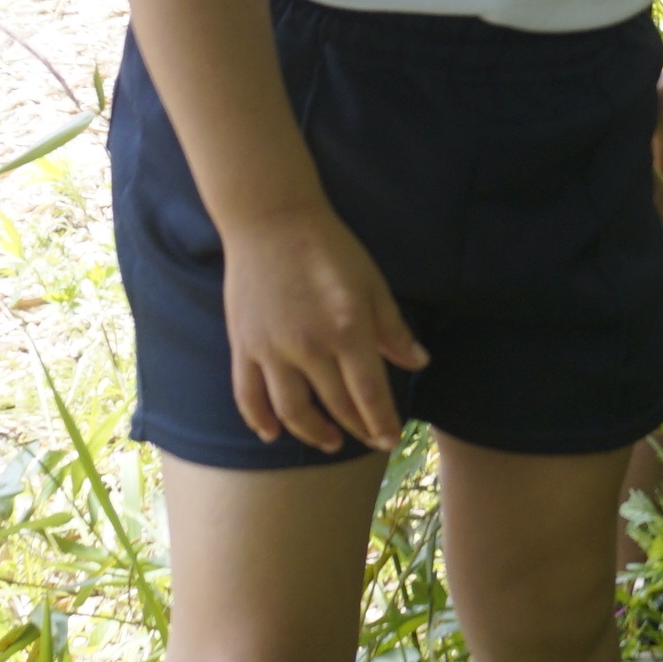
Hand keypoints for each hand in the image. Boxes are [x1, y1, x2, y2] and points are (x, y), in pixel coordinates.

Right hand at [220, 202, 428, 451]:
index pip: (369, 393)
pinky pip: (247, 395)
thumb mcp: (372, 283)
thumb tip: (419, 363)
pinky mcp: (243, 345)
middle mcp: (308, 347)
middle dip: (358, 429)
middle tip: (371, 440)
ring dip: (313, 433)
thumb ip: (393, 329)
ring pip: (292, 411)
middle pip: (336, 405)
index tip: (391, 438)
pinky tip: (272, 433)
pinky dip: (259, 420)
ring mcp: (271, 349)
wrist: (270, 220)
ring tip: (331, 441)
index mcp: (347, 330)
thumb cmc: (328, 248)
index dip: (382, 422)